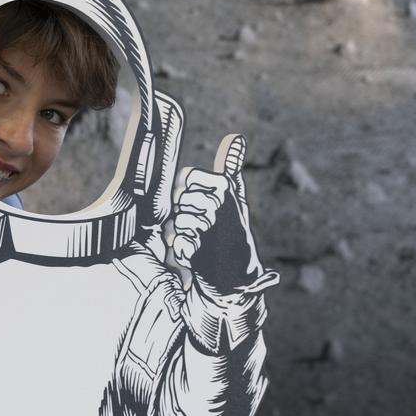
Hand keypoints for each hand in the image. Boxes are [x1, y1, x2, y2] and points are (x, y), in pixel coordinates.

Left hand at [167, 135, 268, 295]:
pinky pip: (177, 243)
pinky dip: (184, 252)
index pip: (187, 176)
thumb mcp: (235, 199)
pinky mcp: (199, 251)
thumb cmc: (234, 233)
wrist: (238, 278)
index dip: (188, 191)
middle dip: (185, 215)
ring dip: (183, 234)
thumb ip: (231, 170)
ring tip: (201, 242)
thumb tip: (235, 138)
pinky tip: (197, 256)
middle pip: (179, 200)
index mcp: (225, 188)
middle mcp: (218, 204)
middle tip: (202, 228)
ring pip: (177, 222)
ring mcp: (208, 228)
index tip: (200, 205)